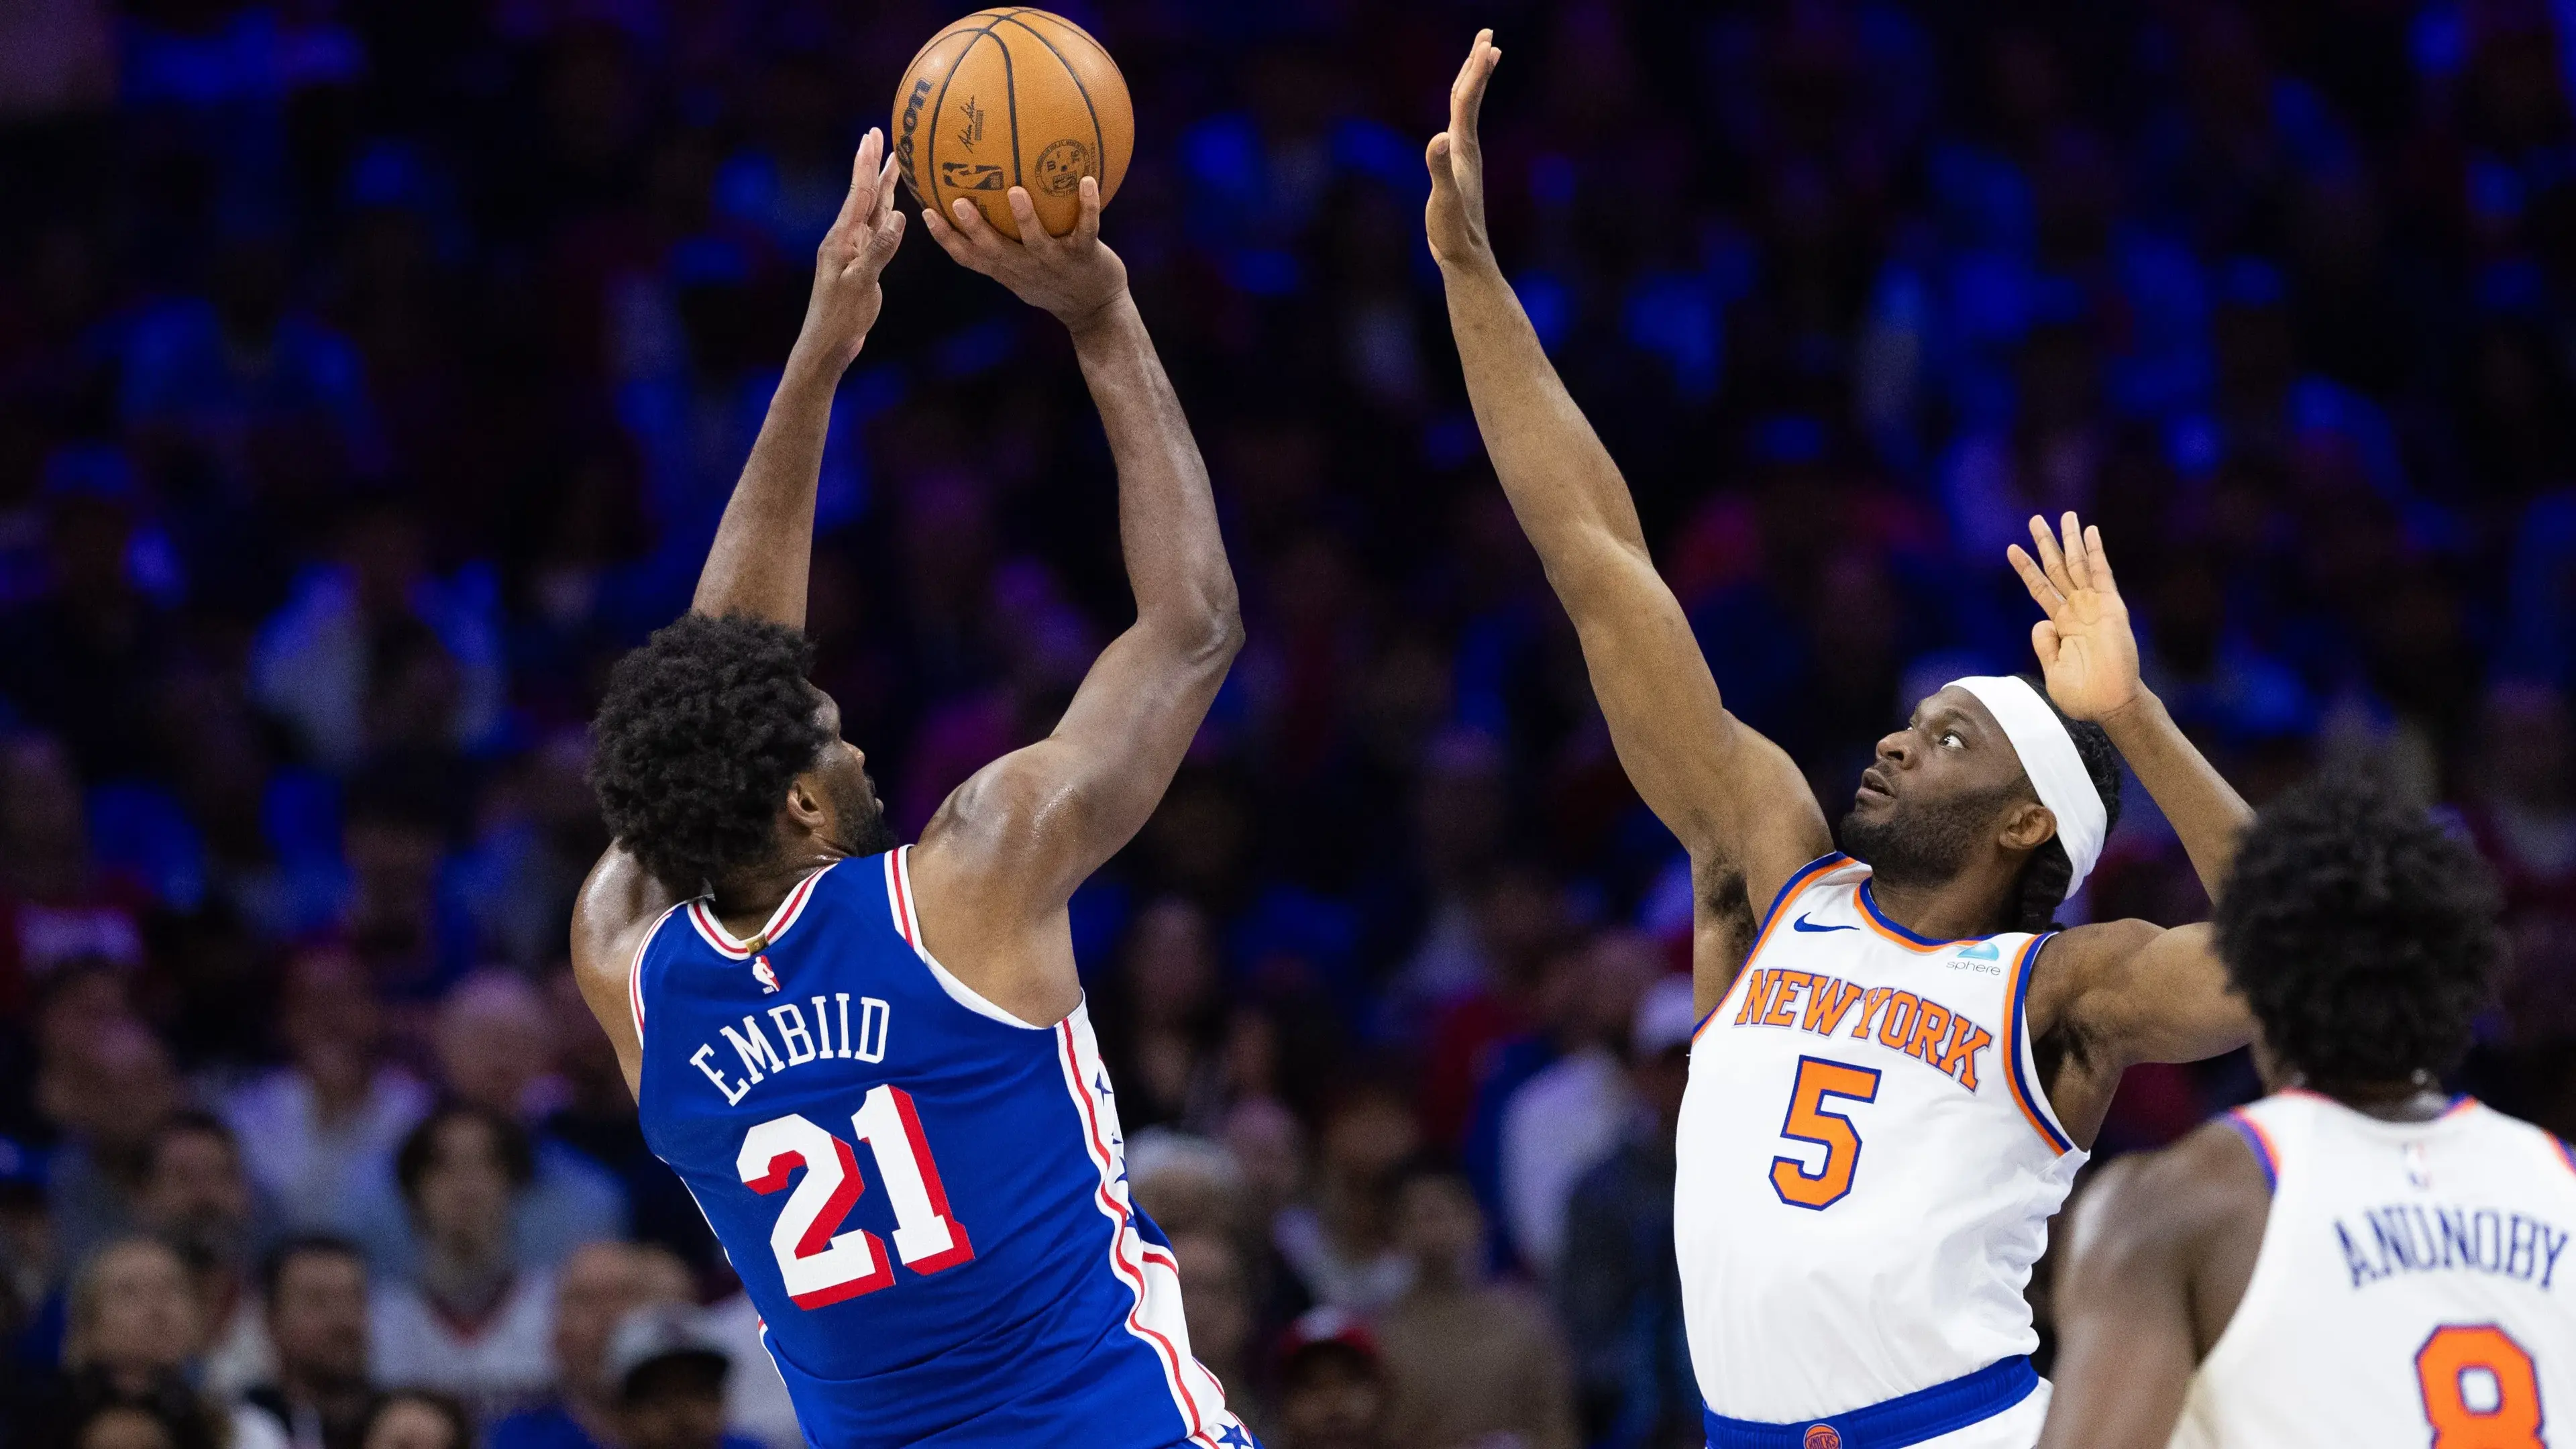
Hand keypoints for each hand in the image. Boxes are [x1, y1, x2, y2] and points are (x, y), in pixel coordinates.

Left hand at [793, 129, 906, 371]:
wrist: (827, 344)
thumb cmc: (840, 318)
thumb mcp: (861, 284)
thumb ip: (879, 251)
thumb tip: (899, 218)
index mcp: (842, 238)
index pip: (858, 193)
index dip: (866, 164)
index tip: (872, 136)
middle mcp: (846, 238)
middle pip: (863, 193)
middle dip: (871, 163)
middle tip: (878, 133)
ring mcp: (853, 249)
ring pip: (871, 209)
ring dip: (881, 184)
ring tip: (892, 161)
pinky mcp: (861, 262)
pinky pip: (877, 229)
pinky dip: (886, 211)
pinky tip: (892, 206)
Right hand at [921, 178, 1128, 330]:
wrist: (1096, 311)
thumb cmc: (1054, 283)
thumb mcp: (1021, 272)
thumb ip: (1001, 246)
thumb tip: (976, 204)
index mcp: (1007, 270)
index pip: (969, 257)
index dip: (946, 238)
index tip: (925, 212)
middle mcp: (1026, 268)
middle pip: (995, 250)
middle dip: (975, 228)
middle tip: (957, 202)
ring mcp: (1055, 263)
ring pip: (1037, 240)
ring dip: (1025, 217)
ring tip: (1015, 191)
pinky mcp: (1085, 256)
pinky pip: (1087, 227)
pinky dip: (1088, 205)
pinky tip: (1087, 181)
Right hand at [1424, 29, 1500, 269]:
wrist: (1466, 258)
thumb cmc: (1453, 232)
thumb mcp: (1444, 200)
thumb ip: (1439, 169)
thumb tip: (1438, 139)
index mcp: (1462, 150)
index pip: (1467, 102)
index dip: (1475, 71)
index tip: (1487, 43)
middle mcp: (1467, 149)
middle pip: (1471, 98)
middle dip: (1478, 66)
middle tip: (1487, 36)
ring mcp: (1463, 159)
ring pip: (1467, 111)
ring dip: (1473, 83)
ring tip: (1482, 59)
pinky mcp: (1457, 170)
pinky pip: (1460, 128)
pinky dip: (1462, 109)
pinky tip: (1459, 111)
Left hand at [2008, 512, 2144, 722]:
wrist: (2110, 704)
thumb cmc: (2084, 695)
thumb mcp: (2052, 671)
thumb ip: (2045, 645)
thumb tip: (2040, 622)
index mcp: (2061, 625)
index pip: (2040, 588)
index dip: (2026, 568)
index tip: (2011, 548)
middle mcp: (2077, 610)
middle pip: (2057, 568)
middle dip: (2047, 543)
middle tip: (2035, 519)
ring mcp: (2094, 606)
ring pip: (2078, 565)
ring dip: (2070, 539)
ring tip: (2063, 515)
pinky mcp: (2111, 607)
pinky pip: (2101, 573)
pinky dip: (2095, 552)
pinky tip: (2090, 531)